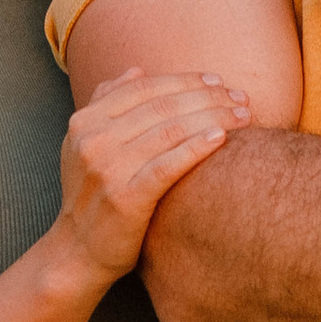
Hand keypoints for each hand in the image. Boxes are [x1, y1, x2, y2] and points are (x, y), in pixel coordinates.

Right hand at [55, 68, 250, 282]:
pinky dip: (197, 146)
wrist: (77, 251)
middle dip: (209, 97)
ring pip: (172, 130)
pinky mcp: (126, 198)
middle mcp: (94, 140)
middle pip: (164, 106)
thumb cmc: (90, 193)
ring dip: (215, 117)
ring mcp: (108, 169)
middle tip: (242, 97)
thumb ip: (106, 103)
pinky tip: (221, 137)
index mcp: (85, 121)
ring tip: (243, 116)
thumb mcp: (84, 144)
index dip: (187, 80)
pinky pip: (169, 164)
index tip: (219, 81)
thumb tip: (137, 70)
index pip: (146, 88)